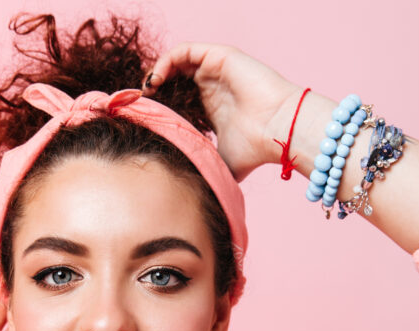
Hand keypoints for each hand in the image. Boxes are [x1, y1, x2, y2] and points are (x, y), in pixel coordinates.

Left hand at [142, 43, 301, 181]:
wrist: (278, 131)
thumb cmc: (255, 149)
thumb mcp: (220, 162)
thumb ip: (204, 167)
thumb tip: (191, 190)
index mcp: (210, 106)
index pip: (178, 97)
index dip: (159, 105)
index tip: (144, 118)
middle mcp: (212, 86)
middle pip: (174, 78)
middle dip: (154, 89)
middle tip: (140, 105)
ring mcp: (215, 70)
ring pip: (176, 62)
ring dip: (156, 73)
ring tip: (146, 92)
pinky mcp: (219, 57)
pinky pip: (184, 51)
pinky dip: (165, 61)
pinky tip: (155, 81)